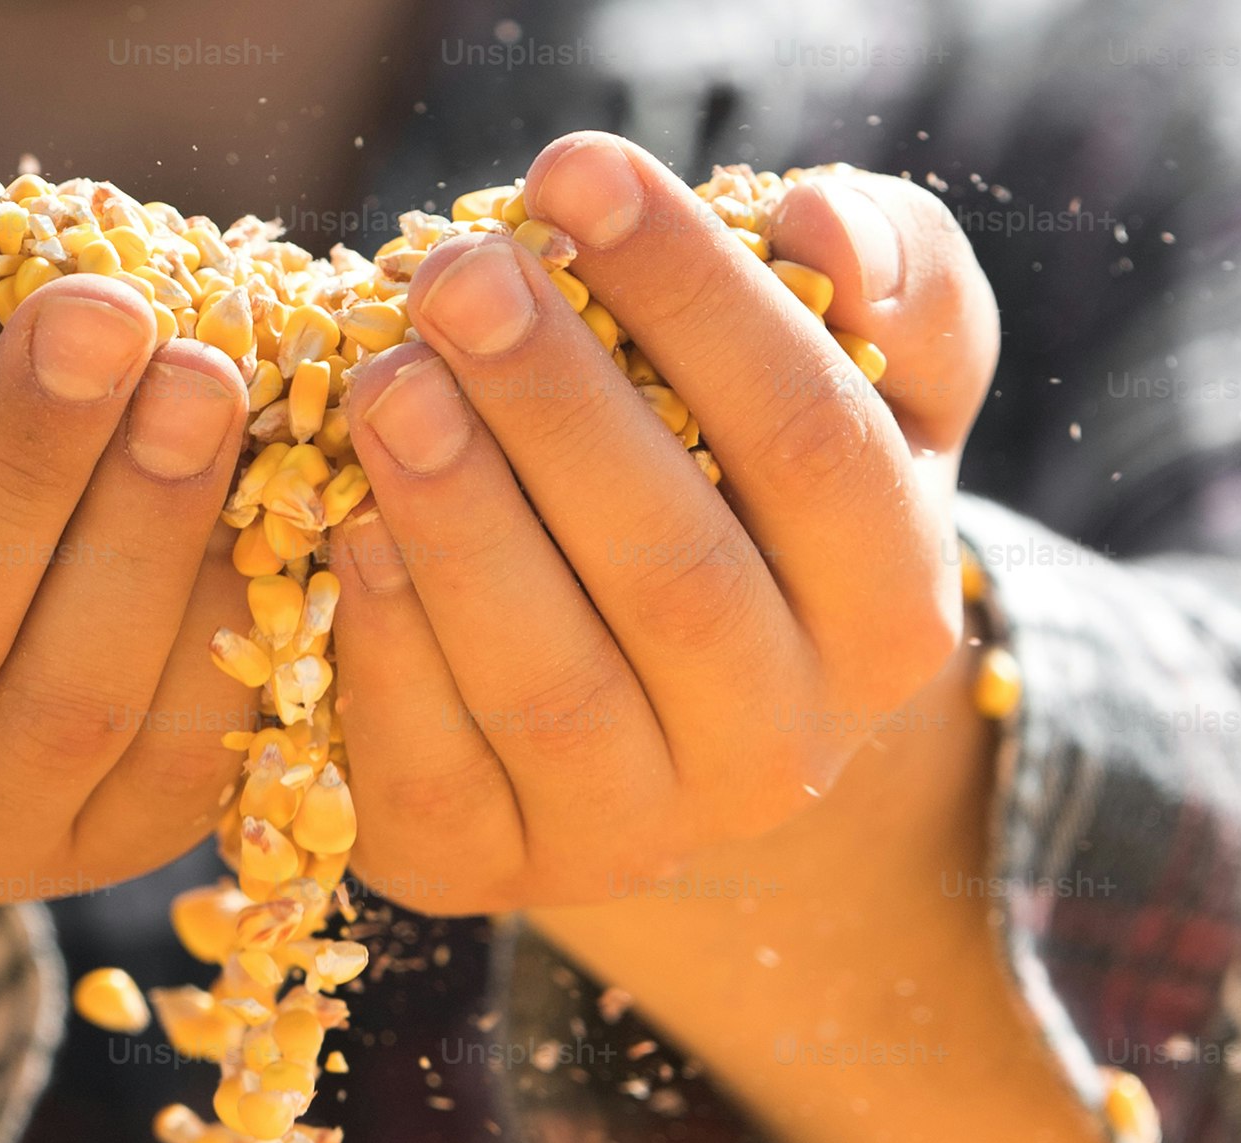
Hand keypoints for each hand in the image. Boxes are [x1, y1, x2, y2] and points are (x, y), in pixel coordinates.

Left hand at [327, 133, 998, 912]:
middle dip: (556, 410)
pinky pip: (434, 770)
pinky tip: (345, 524)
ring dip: (461, 522)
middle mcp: (779, 754)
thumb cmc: (747, 492)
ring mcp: (631, 833)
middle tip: (459, 275)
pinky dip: (388, 646)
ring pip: (551, 686)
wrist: (647, 711)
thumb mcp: (865, 385)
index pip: (812, 445)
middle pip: (674, 573)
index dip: (699, 300)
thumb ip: (895, 280)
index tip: (580, 171)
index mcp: (889, 621)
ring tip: (388, 381)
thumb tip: (824, 225)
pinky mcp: (483, 873)